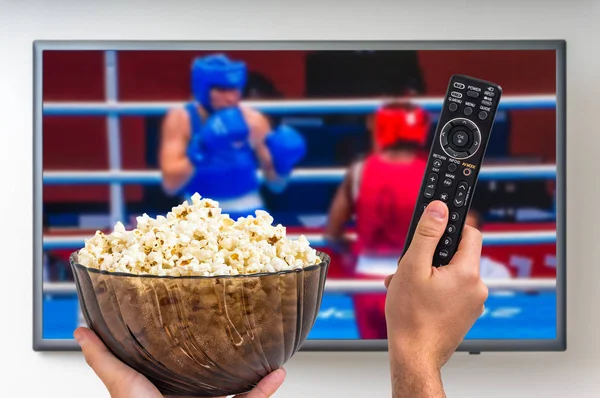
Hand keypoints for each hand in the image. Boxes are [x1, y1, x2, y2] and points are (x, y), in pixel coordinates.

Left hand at [74, 327, 285, 397]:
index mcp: (169, 389)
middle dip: (231, 356)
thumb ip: (103, 358)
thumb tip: (81, 330)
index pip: (184, 362)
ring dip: (255, 371)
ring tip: (267, 350)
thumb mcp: (121, 382)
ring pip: (239, 389)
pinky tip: (278, 374)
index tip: (203, 319)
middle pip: (215, 375)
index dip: (193, 343)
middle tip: (242, 331)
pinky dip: (266, 390)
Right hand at [384, 201, 487, 396]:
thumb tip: (440, 209)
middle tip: (410, 265)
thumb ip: (427, 234)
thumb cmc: (411, 317)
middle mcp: (477, 288)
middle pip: (457, 254)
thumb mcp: (412, 266)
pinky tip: (414, 298)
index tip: (434, 228)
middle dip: (431, 255)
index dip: (451, 227)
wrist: (414, 356)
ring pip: (451, 274)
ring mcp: (473, 303)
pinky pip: (451, 291)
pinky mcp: (465, 315)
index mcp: (468, 273)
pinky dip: (433, 289)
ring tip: (407, 286)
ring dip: (428, 273)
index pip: (470, 233)